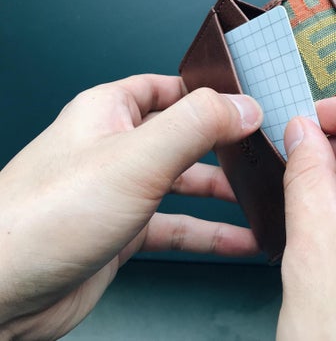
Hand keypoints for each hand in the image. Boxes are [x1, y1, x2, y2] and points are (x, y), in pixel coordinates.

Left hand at [0, 75, 261, 338]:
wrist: (2, 292)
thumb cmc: (46, 217)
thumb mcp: (136, 158)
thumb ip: (196, 126)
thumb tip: (245, 106)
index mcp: (110, 112)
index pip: (170, 87)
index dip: (211, 92)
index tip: (251, 103)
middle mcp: (115, 148)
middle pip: (184, 138)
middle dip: (226, 147)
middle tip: (265, 152)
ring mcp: (119, 192)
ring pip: (184, 185)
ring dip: (224, 195)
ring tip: (262, 199)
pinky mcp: (123, 232)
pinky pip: (177, 227)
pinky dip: (210, 233)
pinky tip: (239, 241)